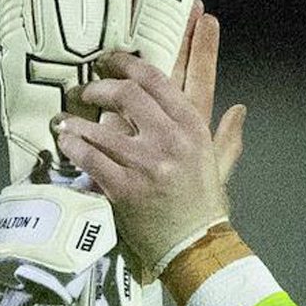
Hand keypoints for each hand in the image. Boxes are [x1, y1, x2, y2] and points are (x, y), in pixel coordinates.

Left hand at [53, 4, 246, 275]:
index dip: (126, 62)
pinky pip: (88, 158)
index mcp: (193, 128)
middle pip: (125, 94)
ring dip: (77, 120)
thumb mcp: (220, 164)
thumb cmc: (204, 205)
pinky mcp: (123, 188)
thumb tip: (239, 109)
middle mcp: (171, 140)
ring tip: (66, 120)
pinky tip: (66, 142)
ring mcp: (145, 165)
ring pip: (100, 127)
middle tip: (85, 91)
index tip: (108, 59)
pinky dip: (73, 146)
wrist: (194, 247)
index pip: (155, 80)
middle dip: (98, 88)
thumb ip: (228, 134)